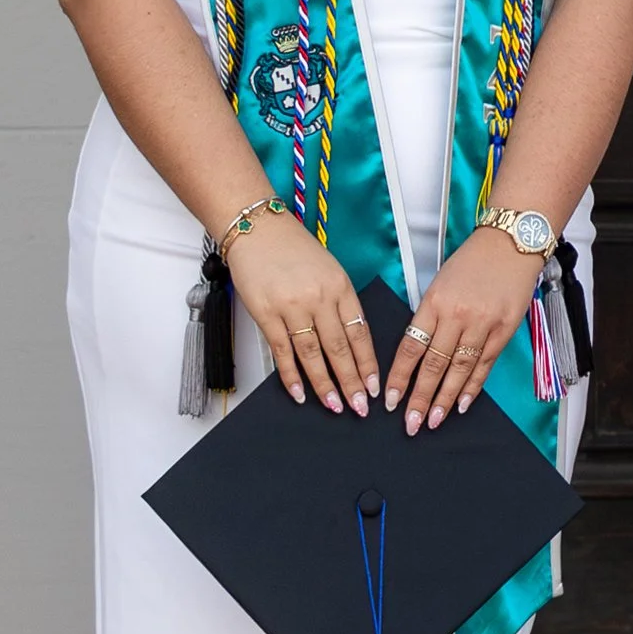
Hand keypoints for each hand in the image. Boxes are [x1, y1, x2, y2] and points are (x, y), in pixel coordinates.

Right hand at [227, 214, 379, 414]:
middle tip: (360, 405)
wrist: (257, 228)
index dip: (368, 363)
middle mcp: (320, 298)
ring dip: (325, 384)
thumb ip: (339, 303)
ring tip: (335, 405)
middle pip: (340, 348)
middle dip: (352, 381)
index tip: (375, 385)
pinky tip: (300, 392)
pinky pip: (282, 351)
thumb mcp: (329, 270)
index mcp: (341, 287)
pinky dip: (291, 376)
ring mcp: (292, 306)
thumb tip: (348, 342)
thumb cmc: (292, 248)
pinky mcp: (266, 313)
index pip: (360, 333)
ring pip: (313, 354)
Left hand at [385, 226, 544, 432]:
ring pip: (459, 369)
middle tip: (410, 423)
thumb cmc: (472, 262)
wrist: (510, 245)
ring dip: (444, 398)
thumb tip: (417, 352)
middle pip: (433, 364)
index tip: (391, 400)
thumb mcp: (440, 284)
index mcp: (434, 302)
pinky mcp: (503, 330)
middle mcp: (456, 315)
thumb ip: (429, 316)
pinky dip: (472, 386)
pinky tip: (461, 403)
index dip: (400, 377)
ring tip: (433, 420)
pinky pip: (484, 364)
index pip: (411, 347)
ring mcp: (482, 324)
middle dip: (420, 398)